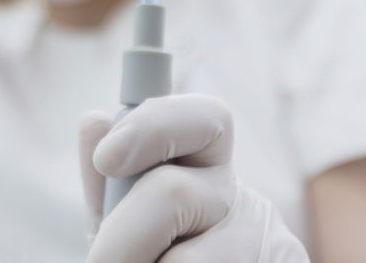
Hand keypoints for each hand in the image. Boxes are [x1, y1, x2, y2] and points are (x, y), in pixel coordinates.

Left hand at [79, 94, 309, 262]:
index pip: (203, 117)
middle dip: (122, 237)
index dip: (153, 126)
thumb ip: (106, 182)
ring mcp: (271, 239)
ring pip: (187, 260)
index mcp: (204, 167)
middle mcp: (239, 198)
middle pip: (174, 192)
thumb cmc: (150, 260)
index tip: (106, 158)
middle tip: (102, 262)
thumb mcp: (121, 225)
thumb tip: (94, 120)